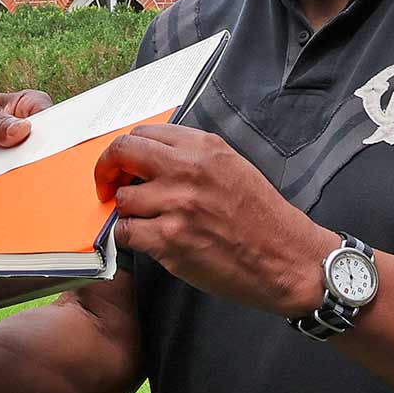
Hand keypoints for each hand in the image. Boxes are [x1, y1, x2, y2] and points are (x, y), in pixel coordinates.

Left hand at [0, 91, 53, 183]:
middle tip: (10, 157)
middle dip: (32, 158)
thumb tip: (22, 131)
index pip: (51, 118)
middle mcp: (29, 132)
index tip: (38, 142)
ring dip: (9, 172)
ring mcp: (18, 155)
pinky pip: (8, 185)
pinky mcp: (5, 173)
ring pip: (29, 171)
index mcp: (28, 107)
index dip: (51, 132)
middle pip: (45, 149)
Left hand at [93, 123, 330, 317]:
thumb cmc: (264, 219)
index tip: (123, 165)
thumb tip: (155, 159)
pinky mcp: (170, 239)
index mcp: (204, 148)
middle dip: (106, 169)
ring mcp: (176, 204)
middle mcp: (187, 170)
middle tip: (106, 185)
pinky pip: (127, 232)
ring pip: (122, 200)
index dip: (127, 151)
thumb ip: (195, 158)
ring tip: (146, 222)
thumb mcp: (234, 168)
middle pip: (122, 153)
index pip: (144, 134)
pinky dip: (131, 238)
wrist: (288, 258)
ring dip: (127, 212)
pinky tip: (149, 241)